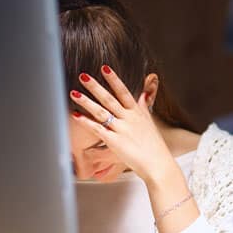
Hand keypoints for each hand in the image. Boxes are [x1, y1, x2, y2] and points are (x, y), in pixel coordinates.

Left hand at [69, 65, 179, 184]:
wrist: (158, 164)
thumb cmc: (154, 146)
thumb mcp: (150, 122)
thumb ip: (144, 105)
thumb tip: (145, 91)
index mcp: (137, 113)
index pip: (124, 92)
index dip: (114, 80)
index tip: (104, 68)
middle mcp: (129, 119)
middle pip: (109, 99)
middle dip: (95, 86)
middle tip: (83, 75)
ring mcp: (122, 130)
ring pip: (101, 112)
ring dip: (87, 101)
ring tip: (74, 92)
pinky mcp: (115, 142)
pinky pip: (98, 129)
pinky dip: (86, 122)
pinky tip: (76, 115)